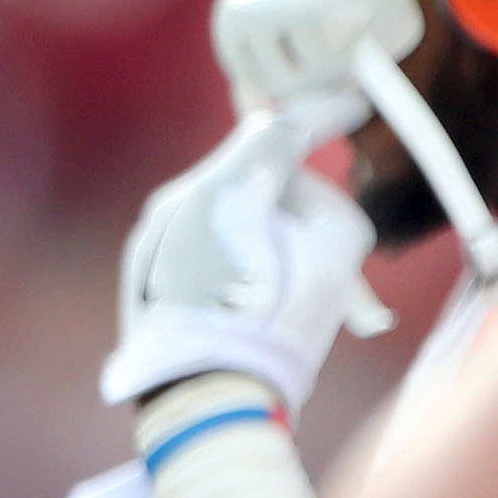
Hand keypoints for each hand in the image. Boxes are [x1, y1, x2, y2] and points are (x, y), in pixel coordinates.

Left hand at [102, 93, 384, 412]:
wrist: (205, 394)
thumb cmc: (277, 328)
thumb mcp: (334, 255)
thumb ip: (327, 201)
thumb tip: (298, 186)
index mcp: (224, 189)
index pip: (281, 134)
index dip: (324, 114)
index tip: (352, 102)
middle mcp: (178, 200)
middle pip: (251, 167)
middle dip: (291, 186)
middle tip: (320, 232)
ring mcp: (154, 233)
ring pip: (225, 202)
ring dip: (261, 223)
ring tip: (281, 288)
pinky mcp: (145, 264)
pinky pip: (201, 235)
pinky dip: (233, 247)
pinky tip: (251, 292)